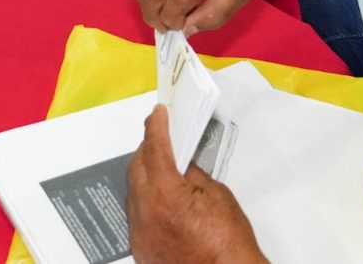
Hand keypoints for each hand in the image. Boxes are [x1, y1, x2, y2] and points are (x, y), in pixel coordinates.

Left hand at [128, 106, 265, 263]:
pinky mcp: (141, 248)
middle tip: (161, 139)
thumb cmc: (228, 246)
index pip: (155, 147)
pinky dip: (145, 201)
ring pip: (133, 191)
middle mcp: (146, 212)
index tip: (158, 114)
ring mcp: (140, 233)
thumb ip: (192, 174)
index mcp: (165, 193)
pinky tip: (160, 199)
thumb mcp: (216, 194)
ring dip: (144, 176)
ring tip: (162, 169)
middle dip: (148, 149)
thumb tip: (181, 163)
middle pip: (137, 166)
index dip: (157, 126)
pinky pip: (136, 215)